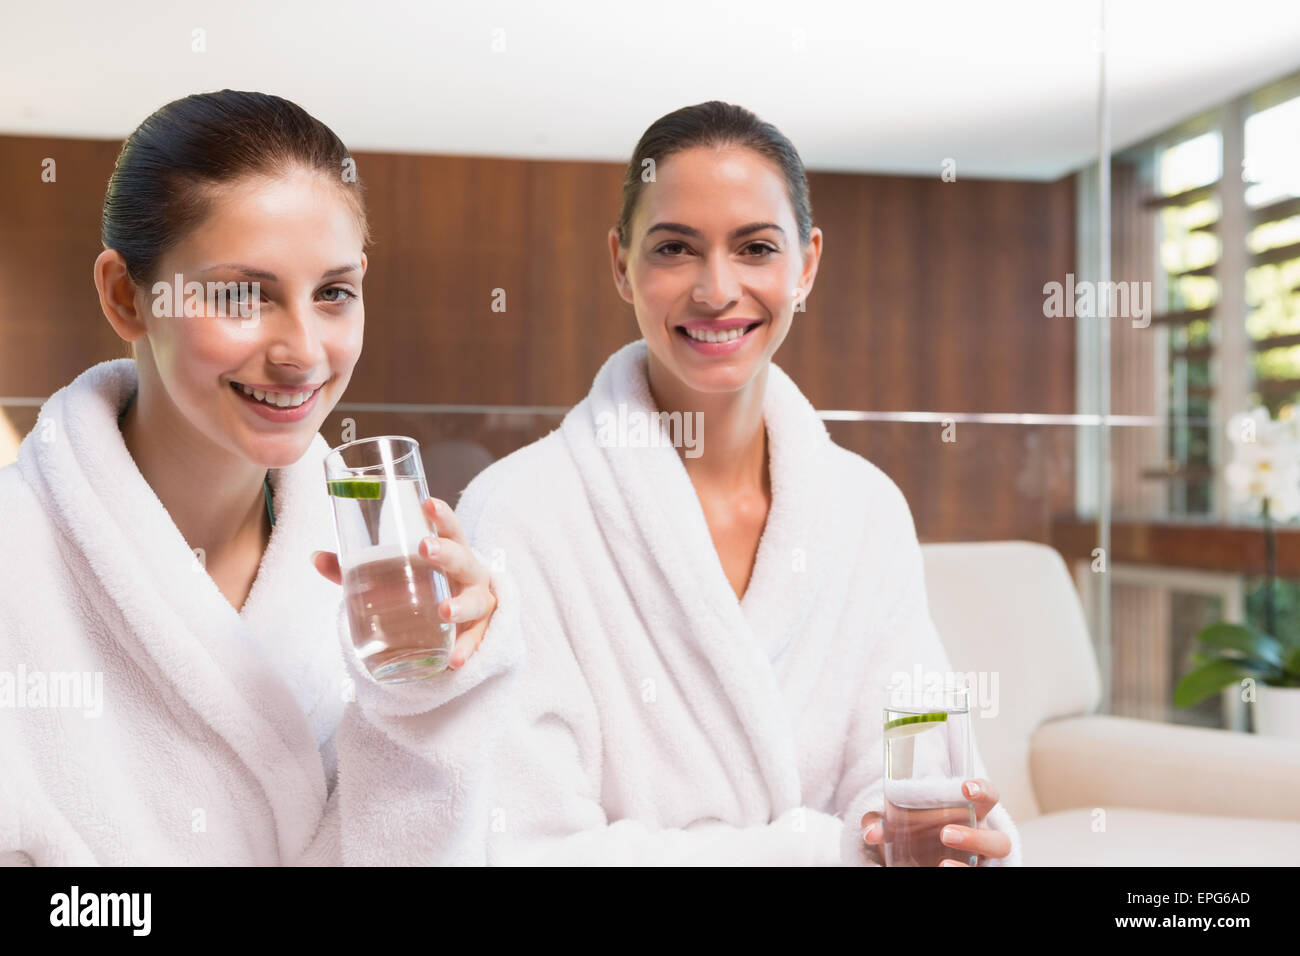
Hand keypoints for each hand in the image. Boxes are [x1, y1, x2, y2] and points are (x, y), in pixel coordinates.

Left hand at [312, 497, 497, 668]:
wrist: (461, 622)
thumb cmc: (427, 587)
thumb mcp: (398, 576)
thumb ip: (359, 569)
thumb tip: (315, 557)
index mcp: (450, 552)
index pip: (448, 528)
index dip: (440, 514)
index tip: (427, 503)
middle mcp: (469, 573)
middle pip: (463, 558)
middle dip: (445, 553)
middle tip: (425, 548)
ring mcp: (479, 602)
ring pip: (475, 600)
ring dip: (461, 605)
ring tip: (444, 611)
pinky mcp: (480, 632)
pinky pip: (475, 640)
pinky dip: (466, 649)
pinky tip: (454, 660)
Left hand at [860, 778, 1011, 865]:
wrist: (905, 856)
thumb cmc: (908, 830)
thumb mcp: (891, 822)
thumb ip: (878, 820)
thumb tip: (872, 832)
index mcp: (968, 813)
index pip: (988, 796)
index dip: (983, 790)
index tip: (965, 788)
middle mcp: (980, 838)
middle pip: (998, 840)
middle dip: (976, 838)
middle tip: (944, 834)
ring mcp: (978, 862)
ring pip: (991, 864)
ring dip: (968, 866)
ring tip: (942, 864)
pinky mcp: (970, 871)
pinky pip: (978, 876)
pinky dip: (960, 873)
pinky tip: (939, 870)